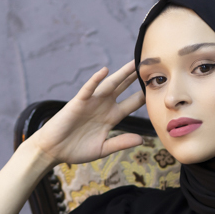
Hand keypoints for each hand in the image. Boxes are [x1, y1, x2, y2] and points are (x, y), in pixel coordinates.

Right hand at [28, 62, 145, 166]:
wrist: (54, 150)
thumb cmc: (76, 150)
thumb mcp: (103, 148)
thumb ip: (120, 142)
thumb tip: (142, 140)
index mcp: (112, 117)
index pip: (132, 103)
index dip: (145, 95)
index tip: (160, 87)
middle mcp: (104, 106)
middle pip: (124, 88)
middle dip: (136, 77)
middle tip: (151, 65)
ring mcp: (91, 102)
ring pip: (109, 85)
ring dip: (121, 74)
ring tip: (133, 62)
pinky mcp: (78, 103)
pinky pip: (88, 89)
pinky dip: (95, 80)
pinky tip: (104, 71)